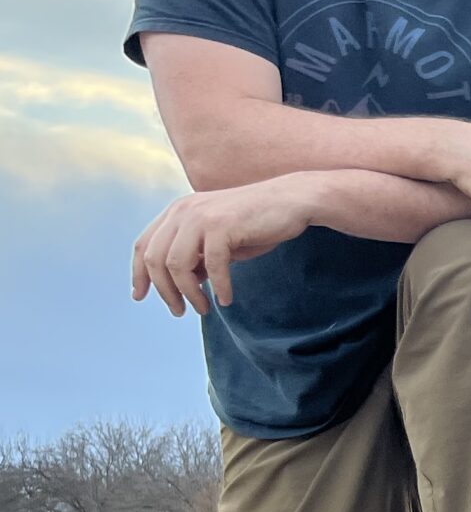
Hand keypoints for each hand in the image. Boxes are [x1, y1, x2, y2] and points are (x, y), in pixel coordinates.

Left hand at [130, 176, 317, 314]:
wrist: (292, 200)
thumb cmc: (258, 222)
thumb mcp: (219, 240)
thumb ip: (197, 256)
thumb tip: (184, 282)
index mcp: (177, 211)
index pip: (144, 245)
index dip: (138, 273)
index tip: (140, 296)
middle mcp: (183, 211)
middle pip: (155, 258)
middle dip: (164, 290)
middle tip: (179, 311)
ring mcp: (201, 216)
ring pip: (177, 264)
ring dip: (188, 293)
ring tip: (203, 309)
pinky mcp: (223, 225)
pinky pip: (213, 265)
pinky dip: (219, 286)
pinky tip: (226, 299)